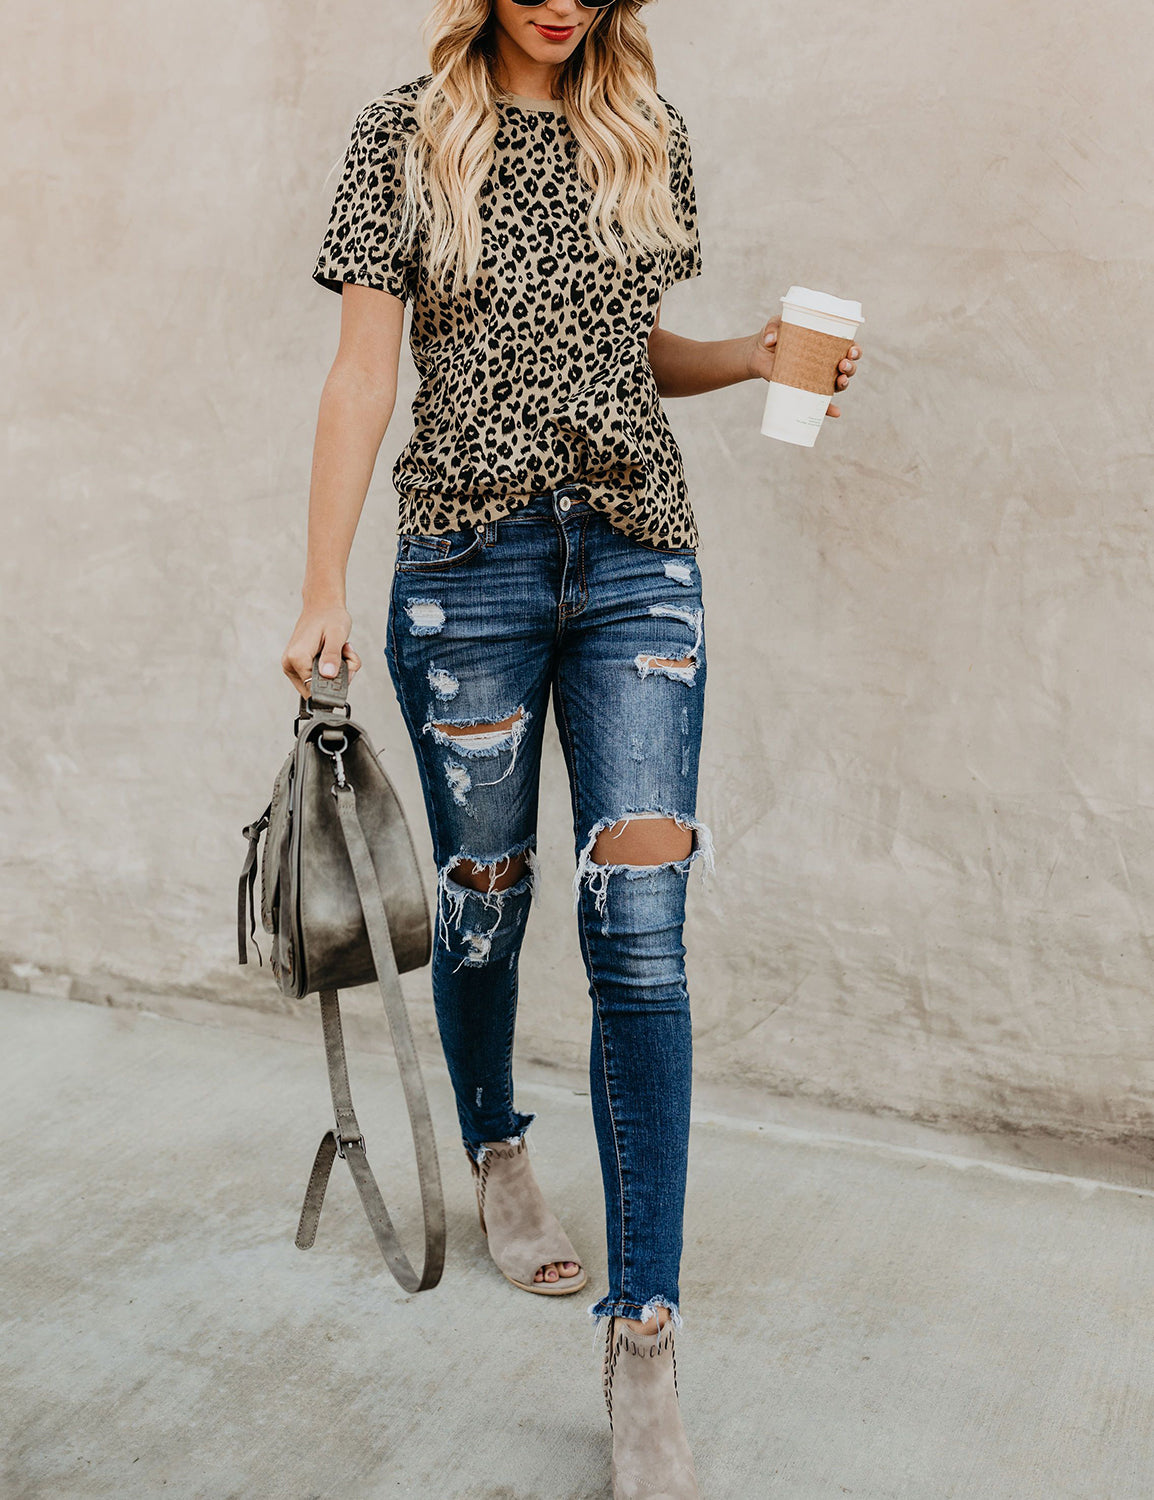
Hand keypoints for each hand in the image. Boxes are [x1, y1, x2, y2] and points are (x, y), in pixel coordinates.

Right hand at [281, 604, 361, 699]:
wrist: (323, 605)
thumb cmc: (330, 616)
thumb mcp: (336, 635)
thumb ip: (332, 656)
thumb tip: (328, 675)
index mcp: (296, 658)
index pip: (314, 689)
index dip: (334, 683)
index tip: (346, 666)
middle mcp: (290, 664)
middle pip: (317, 688)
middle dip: (338, 676)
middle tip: (346, 655)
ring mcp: (293, 665)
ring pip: (320, 683)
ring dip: (337, 671)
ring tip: (341, 650)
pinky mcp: (298, 665)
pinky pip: (318, 676)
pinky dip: (332, 667)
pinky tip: (336, 652)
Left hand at [747, 316, 862, 418]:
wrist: (757, 354)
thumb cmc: (772, 335)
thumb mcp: (774, 325)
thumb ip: (773, 328)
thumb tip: (771, 340)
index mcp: (825, 344)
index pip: (847, 347)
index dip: (855, 350)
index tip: (851, 350)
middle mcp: (825, 362)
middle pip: (847, 367)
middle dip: (850, 367)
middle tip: (842, 365)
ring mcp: (817, 378)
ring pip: (838, 383)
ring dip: (844, 383)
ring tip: (840, 380)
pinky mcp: (805, 390)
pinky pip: (820, 402)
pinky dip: (828, 409)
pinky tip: (835, 413)